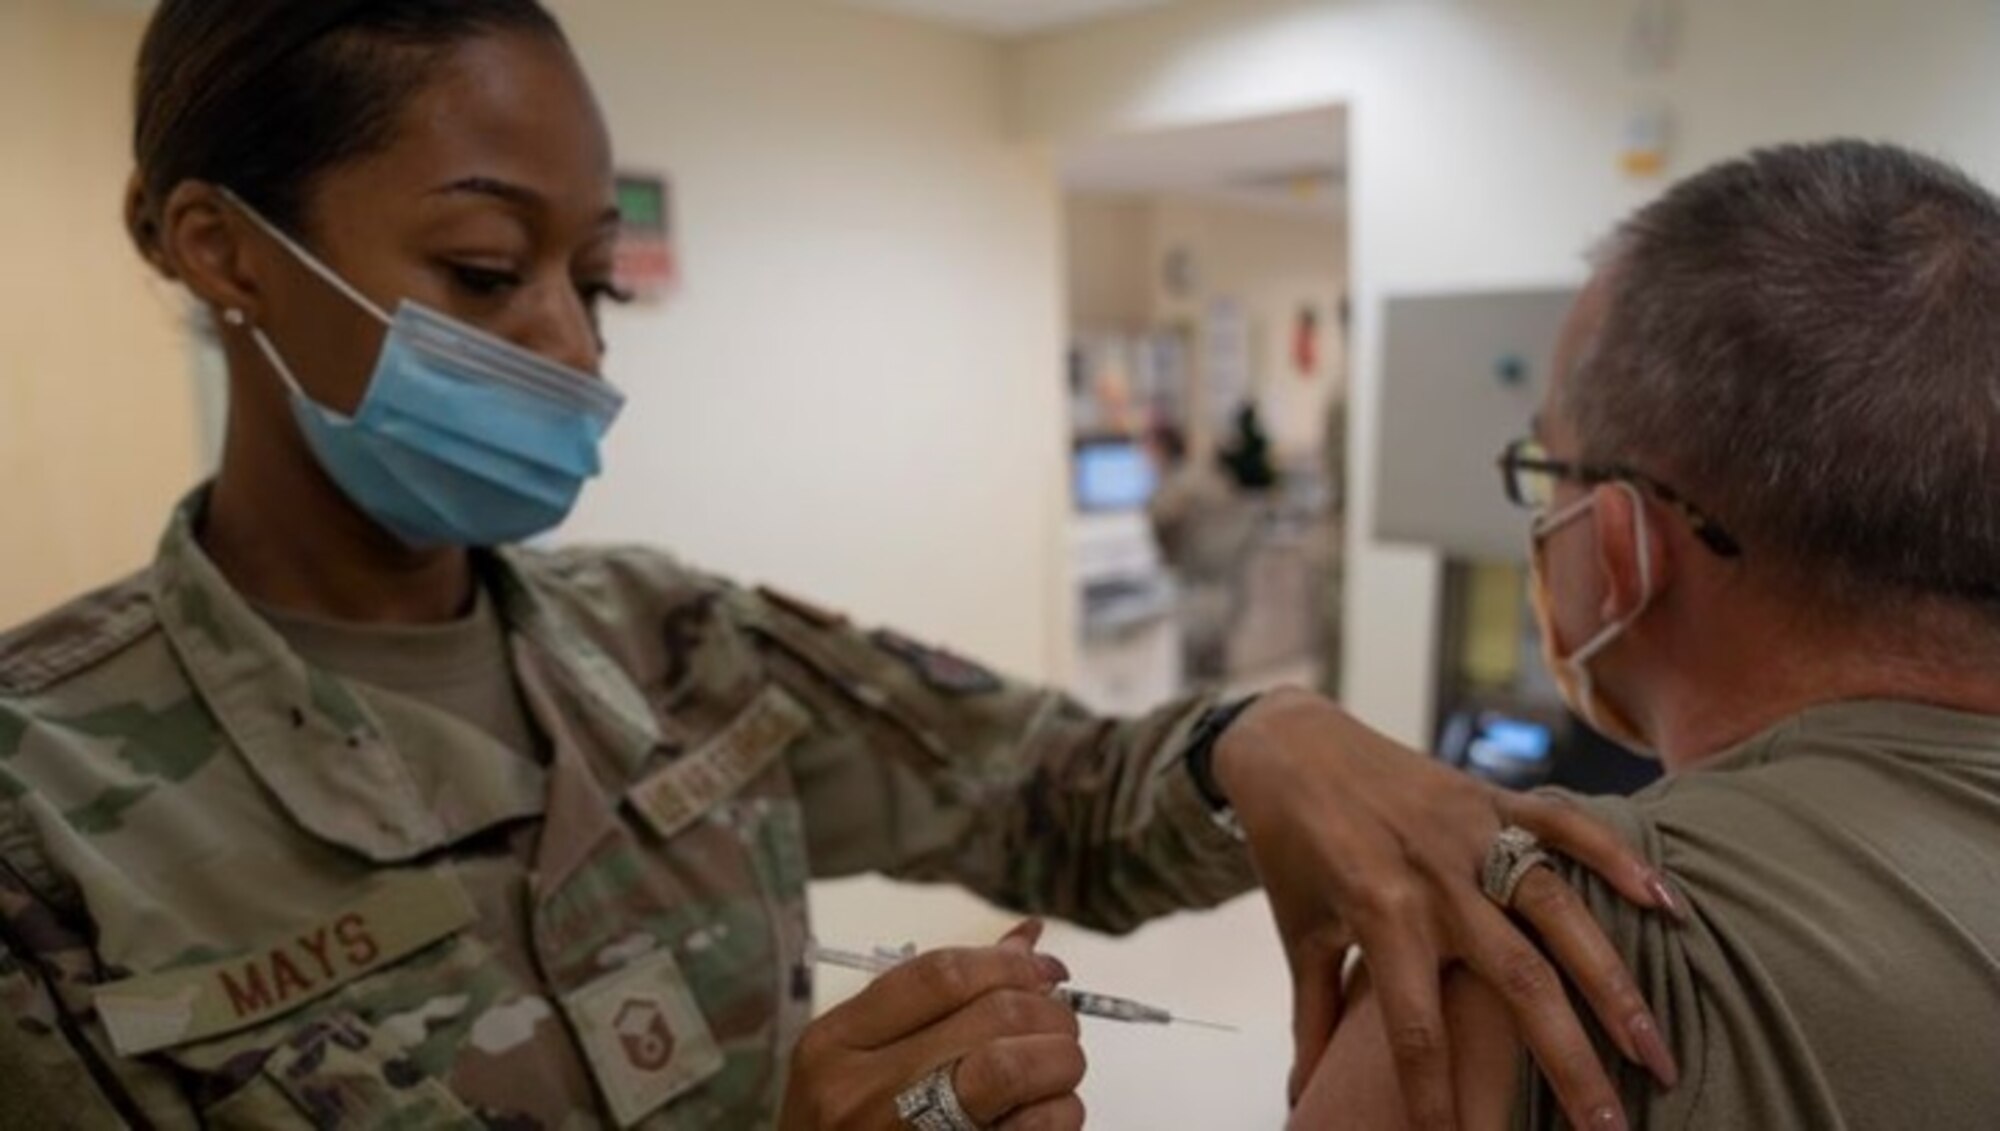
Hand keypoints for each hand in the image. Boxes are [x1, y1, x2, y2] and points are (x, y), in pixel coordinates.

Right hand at [781, 921, 1088, 1130]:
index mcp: (834, 1045)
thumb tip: (1026, 942)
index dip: (1009, 964)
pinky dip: (1062, 1112)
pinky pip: (1037, 1129)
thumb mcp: (860, 1060)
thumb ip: (935, 1000)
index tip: (1042, 969)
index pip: (941, 975)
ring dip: (1060, 1060)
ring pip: (1017, 1067)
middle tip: (1058, 1022)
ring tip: (1057, 1067)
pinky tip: (1050, 1112)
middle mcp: (863, 1093)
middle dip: (1049, 1011)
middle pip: (992, 1016)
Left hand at [1215, 689, 1683, 1130]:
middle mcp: (1433, 874)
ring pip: (1558, 911)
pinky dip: (1617, 858)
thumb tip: (1298, 1094)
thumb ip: (1312, 1016)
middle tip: (1610, 1129)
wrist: (1287, 744)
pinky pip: (1562, 824)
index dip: (1438, 1095)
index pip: (1417, 1026)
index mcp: (1377, 913)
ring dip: (1614, 985)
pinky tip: (1669, 906)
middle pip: (1516, 980)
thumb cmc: (1291, 848)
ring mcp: (1470, 830)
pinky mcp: (1491, 795)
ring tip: (1657, 1053)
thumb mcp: (1299, 934)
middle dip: (1568, 1061)